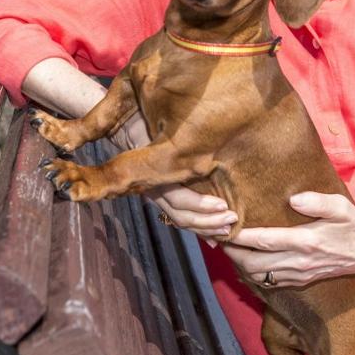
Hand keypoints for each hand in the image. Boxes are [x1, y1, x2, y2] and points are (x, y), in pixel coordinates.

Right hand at [112, 111, 235, 240]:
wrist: (123, 120)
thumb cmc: (144, 117)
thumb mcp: (157, 124)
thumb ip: (173, 135)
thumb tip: (200, 141)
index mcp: (153, 172)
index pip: (177, 197)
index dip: (200, 204)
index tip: (222, 204)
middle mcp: (153, 186)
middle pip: (180, 214)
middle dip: (208, 220)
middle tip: (232, 217)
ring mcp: (157, 192)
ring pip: (179, 219)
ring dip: (204, 227)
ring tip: (227, 229)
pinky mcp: (163, 194)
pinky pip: (179, 216)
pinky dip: (197, 227)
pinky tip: (213, 238)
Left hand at [223, 192, 354, 286]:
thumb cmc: (354, 224)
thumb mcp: (341, 206)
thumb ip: (317, 201)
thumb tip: (293, 199)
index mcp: (307, 241)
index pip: (265, 241)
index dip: (241, 235)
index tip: (224, 225)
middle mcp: (300, 261)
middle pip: (255, 263)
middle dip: (232, 252)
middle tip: (217, 236)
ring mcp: (300, 273)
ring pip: (260, 275)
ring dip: (240, 264)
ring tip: (226, 247)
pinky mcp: (301, 279)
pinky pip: (270, 282)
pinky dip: (253, 273)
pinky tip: (244, 260)